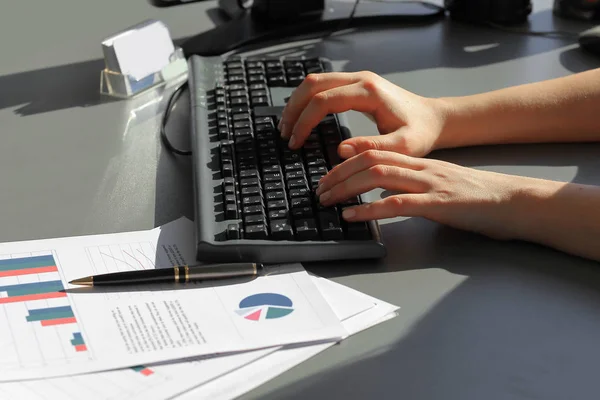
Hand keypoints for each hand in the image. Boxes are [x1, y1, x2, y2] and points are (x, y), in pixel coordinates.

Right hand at [278, 71, 447, 157]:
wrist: (434, 119)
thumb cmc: (421, 132)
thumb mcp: (402, 146)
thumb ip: (372, 147)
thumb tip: (341, 150)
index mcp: (368, 92)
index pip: (323, 100)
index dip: (304, 121)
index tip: (295, 142)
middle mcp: (361, 79)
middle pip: (312, 85)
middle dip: (293, 109)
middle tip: (284, 133)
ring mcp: (358, 79)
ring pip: (314, 82)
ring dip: (297, 102)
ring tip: (288, 126)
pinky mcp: (357, 85)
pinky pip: (323, 86)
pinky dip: (307, 100)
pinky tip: (302, 117)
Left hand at [315, 150, 527, 240]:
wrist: (516, 202)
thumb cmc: (480, 199)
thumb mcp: (439, 187)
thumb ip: (411, 187)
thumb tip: (384, 195)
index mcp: (421, 163)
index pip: (376, 153)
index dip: (347, 161)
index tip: (328, 174)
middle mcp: (422, 169)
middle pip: (370, 161)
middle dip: (339, 174)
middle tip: (319, 189)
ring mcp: (429, 185)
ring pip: (378, 177)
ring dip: (346, 188)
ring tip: (327, 200)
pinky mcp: (438, 204)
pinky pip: (397, 204)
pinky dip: (369, 209)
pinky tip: (351, 215)